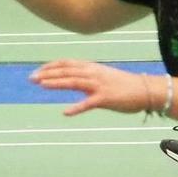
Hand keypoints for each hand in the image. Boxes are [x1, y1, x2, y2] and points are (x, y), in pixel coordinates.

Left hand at [30, 61, 160, 117]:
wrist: (145, 90)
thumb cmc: (125, 85)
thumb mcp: (104, 76)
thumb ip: (88, 77)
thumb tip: (73, 80)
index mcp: (92, 67)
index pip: (66, 63)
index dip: (50, 67)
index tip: (37, 72)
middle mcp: (93, 73)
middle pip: (66, 71)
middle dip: (47, 74)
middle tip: (31, 78)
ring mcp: (99, 85)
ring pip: (73, 82)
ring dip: (56, 83)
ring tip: (42, 85)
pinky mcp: (105, 98)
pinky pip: (88, 103)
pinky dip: (76, 107)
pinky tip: (66, 112)